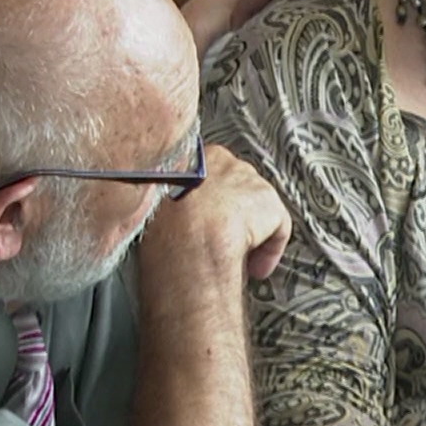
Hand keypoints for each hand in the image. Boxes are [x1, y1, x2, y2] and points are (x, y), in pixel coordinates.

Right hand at [142, 145, 290, 282]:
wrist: (186, 234)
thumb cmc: (159, 226)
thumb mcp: (149, 205)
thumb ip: (164, 202)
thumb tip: (161, 216)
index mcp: (188, 156)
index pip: (202, 173)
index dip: (205, 203)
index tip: (200, 223)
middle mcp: (221, 160)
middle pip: (233, 187)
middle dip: (231, 214)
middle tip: (221, 241)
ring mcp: (247, 178)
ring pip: (254, 208)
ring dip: (249, 233)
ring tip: (236, 258)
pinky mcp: (268, 200)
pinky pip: (277, 228)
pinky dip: (269, 251)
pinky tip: (256, 268)